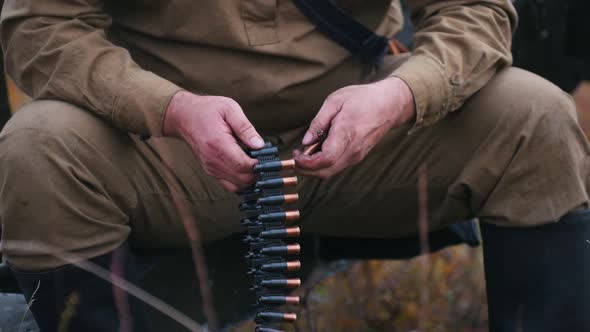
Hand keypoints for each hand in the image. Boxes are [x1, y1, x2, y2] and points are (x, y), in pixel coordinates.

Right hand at [163, 91, 264, 191]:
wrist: (184, 116)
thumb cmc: (207, 110)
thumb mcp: (229, 109)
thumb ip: (245, 127)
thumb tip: (260, 145)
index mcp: (218, 143)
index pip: (242, 165)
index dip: (258, 165)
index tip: (266, 157)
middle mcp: (212, 160)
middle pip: (242, 179)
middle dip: (257, 173)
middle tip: (264, 159)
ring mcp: (210, 168)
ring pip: (237, 186)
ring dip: (250, 178)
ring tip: (255, 163)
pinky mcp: (210, 171)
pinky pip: (230, 185)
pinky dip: (241, 181)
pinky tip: (246, 168)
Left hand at [295, 77, 414, 178]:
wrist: (390, 104)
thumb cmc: (363, 99)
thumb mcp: (335, 101)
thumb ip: (318, 122)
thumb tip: (306, 141)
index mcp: (346, 134)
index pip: (324, 160)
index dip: (306, 163)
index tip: (296, 156)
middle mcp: (353, 150)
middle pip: (325, 172)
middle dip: (306, 171)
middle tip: (295, 159)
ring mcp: (356, 156)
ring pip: (330, 172)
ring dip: (314, 168)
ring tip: (305, 154)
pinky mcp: (357, 156)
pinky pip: (337, 166)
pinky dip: (323, 165)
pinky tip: (318, 152)